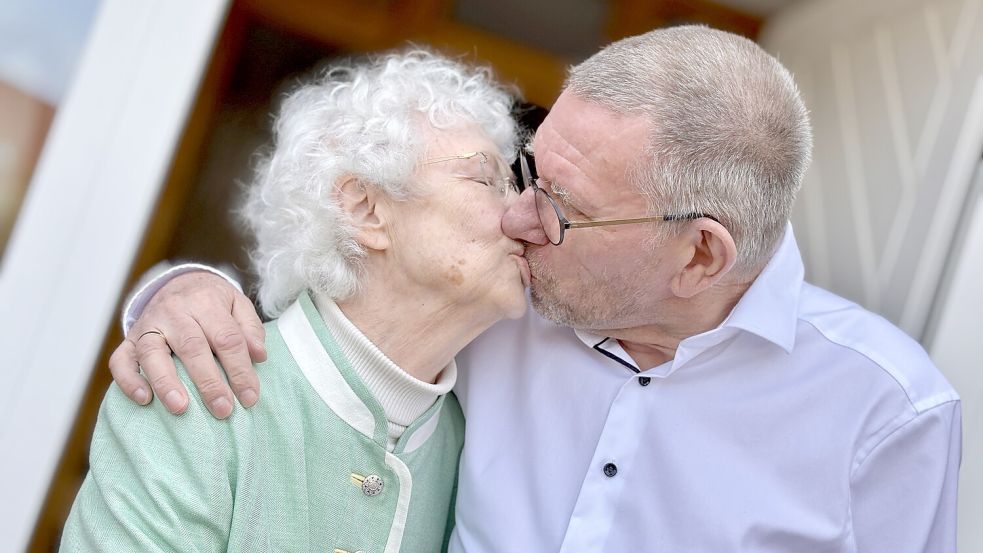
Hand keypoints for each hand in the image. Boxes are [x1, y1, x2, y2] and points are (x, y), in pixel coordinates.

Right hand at [108, 271, 266, 417]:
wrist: (176, 284)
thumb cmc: (212, 302)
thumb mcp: (238, 304)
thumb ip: (250, 328)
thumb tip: (258, 355)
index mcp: (206, 302)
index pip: (226, 338)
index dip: (240, 369)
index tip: (250, 397)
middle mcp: (174, 312)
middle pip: (192, 347)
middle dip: (208, 382)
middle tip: (223, 410)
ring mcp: (148, 326)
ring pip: (153, 353)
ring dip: (166, 382)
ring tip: (180, 408)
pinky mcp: (129, 341)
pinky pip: (121, 360)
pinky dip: (129, 381)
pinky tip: (144, 400)